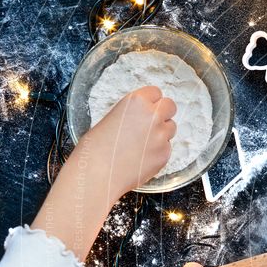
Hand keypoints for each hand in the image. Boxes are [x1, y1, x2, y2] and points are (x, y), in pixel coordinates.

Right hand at [74, 85, 176, 201]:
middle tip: (152, 123)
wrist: (97, 174)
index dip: (151, 101)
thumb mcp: (111, 118)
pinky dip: (158, 151)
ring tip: (142, 143)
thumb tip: (142, 117)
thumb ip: (132, 114)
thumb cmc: (95, 147)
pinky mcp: (165, 154)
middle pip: (170, 106)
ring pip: (171, 128)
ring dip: (162, 133)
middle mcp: (153, 116)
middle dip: (163, 113)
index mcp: (136, 102)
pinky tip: (142, 157)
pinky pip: (167, 148)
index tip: (148, 108)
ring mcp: (162, 136)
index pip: (156, 92)